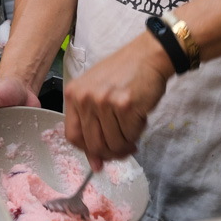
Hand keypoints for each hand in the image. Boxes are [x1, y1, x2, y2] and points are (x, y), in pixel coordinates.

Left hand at [62, 33, 172, 170]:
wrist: (148, 56)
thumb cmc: (123, 73)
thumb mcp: (98, 92)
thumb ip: (92, 124)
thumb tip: (96, 164)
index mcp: (73, 95)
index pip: (72, 136)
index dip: (87, 151)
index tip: (99, 156)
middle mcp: (85, 99)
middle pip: (93, 144)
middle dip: (111, 152)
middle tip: (124, 149)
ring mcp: (104, 103)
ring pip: (113, 143)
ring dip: (126, 144)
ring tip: (133, 129)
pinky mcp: (125, 106)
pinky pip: (129, 136)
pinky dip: (136, 134)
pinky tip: (140, 121)